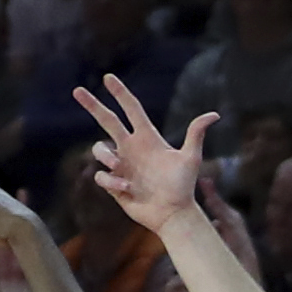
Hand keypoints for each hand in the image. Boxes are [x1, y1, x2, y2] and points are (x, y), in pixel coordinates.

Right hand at [79, 74, 214, 230]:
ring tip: (120, 167)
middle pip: (107, 120)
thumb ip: (196, 135)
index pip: (132, 110)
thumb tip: (214, 114)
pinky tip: (128, 189)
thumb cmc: (183, 187)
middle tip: (77, 90)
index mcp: (147, 138)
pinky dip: (112, 181)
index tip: (108, 78)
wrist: (173, 214)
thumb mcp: (191, 159)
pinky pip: (102, 175)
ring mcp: (121, 165)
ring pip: (99, 149)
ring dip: (106, 156)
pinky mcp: (114, 183)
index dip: (121, 93)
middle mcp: (131, 148)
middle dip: (92, 105)